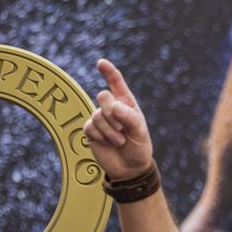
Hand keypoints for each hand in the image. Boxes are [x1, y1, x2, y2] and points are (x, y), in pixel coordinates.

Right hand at [83, 59, 155, 180]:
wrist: (130, 168)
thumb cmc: (138, 147)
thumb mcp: (140, 132)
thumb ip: (129, 117)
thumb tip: (113, 106)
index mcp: (126, 103)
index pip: (116, 83)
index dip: (109, 72)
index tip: (101, 63)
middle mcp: (111, 108)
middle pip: (103, 96)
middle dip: (113, 113)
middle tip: (123, 129)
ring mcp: (99, 118)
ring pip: (97, 115)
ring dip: (111, 131)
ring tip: (120, 140)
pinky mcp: (91, 130)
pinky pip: (91, 127)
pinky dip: (102, 137)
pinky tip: (109, 143)